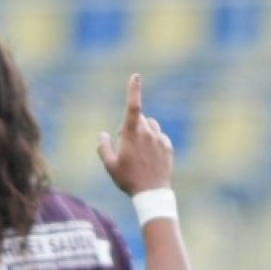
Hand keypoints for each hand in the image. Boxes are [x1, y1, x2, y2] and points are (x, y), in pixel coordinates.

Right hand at [98, 73, 173, 195]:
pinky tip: (149, 156)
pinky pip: (160, 136)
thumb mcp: (109, 166)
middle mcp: (148, 133)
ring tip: (137, 150)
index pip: (133, 107)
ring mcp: (160, 139)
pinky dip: (153, 140)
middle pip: (139, 118)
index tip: (135, 76)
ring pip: (151, 126)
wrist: (152, 193)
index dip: (134, 90)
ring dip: (143, 131)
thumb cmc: (128, 180)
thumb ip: (103, 147)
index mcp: (132, 135)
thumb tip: (102, 134)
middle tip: (123, 142)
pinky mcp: (168, 147)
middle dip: (131, 124)